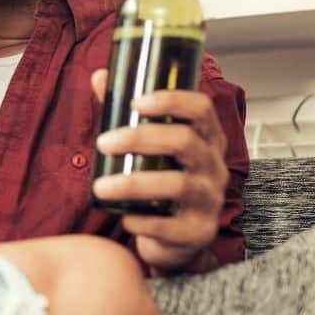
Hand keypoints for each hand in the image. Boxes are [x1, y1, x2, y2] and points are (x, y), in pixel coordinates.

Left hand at [89, 68, 228, 273]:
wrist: (174, 238)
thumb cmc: (159, 178)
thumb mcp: (146, 145)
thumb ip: (124, 112)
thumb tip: (100, 76)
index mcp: (205, 139)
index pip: (201, 109)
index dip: (171, 100)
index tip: (136, 101)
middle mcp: (214, 166)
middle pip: (185, 142)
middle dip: (140, 138)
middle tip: (103, 142)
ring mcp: (210, 200)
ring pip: (177, 185)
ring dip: (133, 184)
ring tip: (100, 187)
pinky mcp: (198, 232)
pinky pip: (171, 226)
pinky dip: (143, 220)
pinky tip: (124, 217)